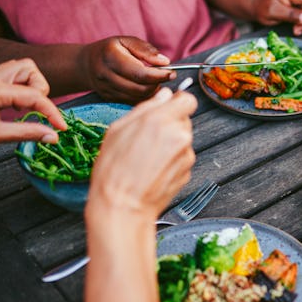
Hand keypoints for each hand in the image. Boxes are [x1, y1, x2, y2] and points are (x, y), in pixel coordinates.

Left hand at [0, 59, 66, 145]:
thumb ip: (26, 133)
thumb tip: (52, 137)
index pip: (35, 96)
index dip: (53, 112)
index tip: (61, 128)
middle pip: (29, 69)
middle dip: (39, 89)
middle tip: (34, 110)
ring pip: (20, 67)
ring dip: (29, 85)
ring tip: (23, 106)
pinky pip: (9, 74)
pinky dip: (18, 86)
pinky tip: (11, 104)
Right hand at [78, 36, 176, 103]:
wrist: (85, 65)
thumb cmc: (110, 50)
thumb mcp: (126, 41)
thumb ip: (146, 50)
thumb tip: (165, 62)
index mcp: (111, 57)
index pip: (140, 73)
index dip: (159, 75)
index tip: (172, 73)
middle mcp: (107, 75)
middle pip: (140, 88)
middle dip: (157, 84)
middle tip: (165, 76)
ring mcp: (107, 90)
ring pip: (138, 97)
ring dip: (152, 91)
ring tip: (156, 81)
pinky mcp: (110, 99)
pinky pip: (133, 102)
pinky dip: (145, 97)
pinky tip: (148, 88)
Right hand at [87, 88, 196, 222]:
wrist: (123, 207)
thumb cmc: (114, 170)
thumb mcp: (118, 129)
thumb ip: (146, 107)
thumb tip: (165, 95)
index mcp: (162, 120)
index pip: (188, 100)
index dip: (178, 102)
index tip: (169, 107)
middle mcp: (180, 136)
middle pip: (184, 120)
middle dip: (170, 124)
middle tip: (148, 137)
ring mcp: (186, 155)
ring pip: (183, 140)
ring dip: (170, 143)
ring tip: (147, 157)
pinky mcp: (188, 171)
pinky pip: (182, 158)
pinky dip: (171, 160)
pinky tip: (154, 169)